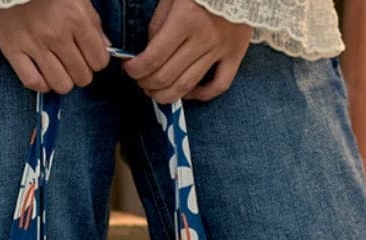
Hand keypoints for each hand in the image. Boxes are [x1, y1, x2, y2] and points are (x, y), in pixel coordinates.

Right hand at [0, 0, 109, 93]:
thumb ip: (94, 23)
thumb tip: (105, 49)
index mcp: (75, 17)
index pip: (99, 61)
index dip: (96, 60)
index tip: (89, 54)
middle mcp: (55, 33)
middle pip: (82, 77)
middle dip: (80, 71)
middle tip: (72, 59)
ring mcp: (33, 43)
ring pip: (61, 85)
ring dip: (62, 80)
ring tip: (58, 66)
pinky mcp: (12, 49)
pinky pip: (34, 83)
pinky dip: (41, 83)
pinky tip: (43, 72)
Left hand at [123, 0, 250, 102]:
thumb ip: (159, 22)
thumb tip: (149, 50)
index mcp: (186, 19)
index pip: (154, 57)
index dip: (136, 69)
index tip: (129, 69)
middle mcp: (203, 38)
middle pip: (167, 76)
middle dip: (147, 83)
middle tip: (140, 81)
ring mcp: (221, 50)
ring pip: (188, 86)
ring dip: (166, 95)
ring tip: (155, 92)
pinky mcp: (236, 55)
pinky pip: (219, 85)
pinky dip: (201, 95)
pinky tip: (187, 92)